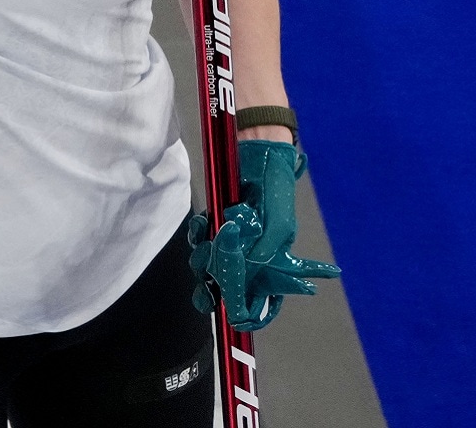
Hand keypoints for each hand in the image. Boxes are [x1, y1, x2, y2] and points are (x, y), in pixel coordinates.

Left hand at [187, 141, 342, 330]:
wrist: (257, 156)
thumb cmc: (276, 193)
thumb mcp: (279, 226)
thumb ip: (265, 250)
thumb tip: (246, 267)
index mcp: (270, 263)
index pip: (262, 299)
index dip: (251, 313)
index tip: (238, 320)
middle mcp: (247, 257)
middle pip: (227, 288)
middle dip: (214, 290)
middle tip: (209, 286)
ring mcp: (229, 241)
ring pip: (208, 265)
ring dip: (204, 258)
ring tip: (212, 239)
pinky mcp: (213, 224)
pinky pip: (198, 238)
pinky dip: (197, 234)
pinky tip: (203, 224)